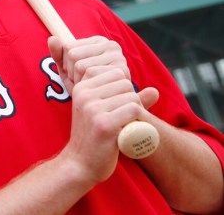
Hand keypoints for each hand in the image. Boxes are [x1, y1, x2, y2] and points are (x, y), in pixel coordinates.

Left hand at [48, 35, 130, 94]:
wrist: (104, 108)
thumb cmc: (85, 86)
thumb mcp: (68, 69)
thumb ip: (58, 54)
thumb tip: (52, 40)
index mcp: (98, 41)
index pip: (68, 47)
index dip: (66, 64)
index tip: (76, 73)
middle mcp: (111, 46)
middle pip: (73, 55)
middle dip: (71, 73)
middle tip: (82, 82)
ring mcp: (118, 58)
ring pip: (81, 66)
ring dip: (78, 81)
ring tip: (88, 86)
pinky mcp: (122, 72)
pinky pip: (91, 76)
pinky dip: (87, 86)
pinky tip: (95, 91)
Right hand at [63, 67, 145, 182]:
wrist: (80, 163)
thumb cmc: (94, 136)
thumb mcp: (104, 111)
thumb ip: (127, 98)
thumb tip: (154, 91)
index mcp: (81, 87)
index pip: (116, 72)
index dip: (124, 89)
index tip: (115, 106)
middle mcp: (84, 94)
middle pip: (125, 83)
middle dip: (130, 99)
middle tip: (121, 118)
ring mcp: (92, 109)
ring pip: (132, 96)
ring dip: (135, 112)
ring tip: (123, 126)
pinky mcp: (104, 124)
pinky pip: (134, 110)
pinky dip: (137, 121)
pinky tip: (126, 132)